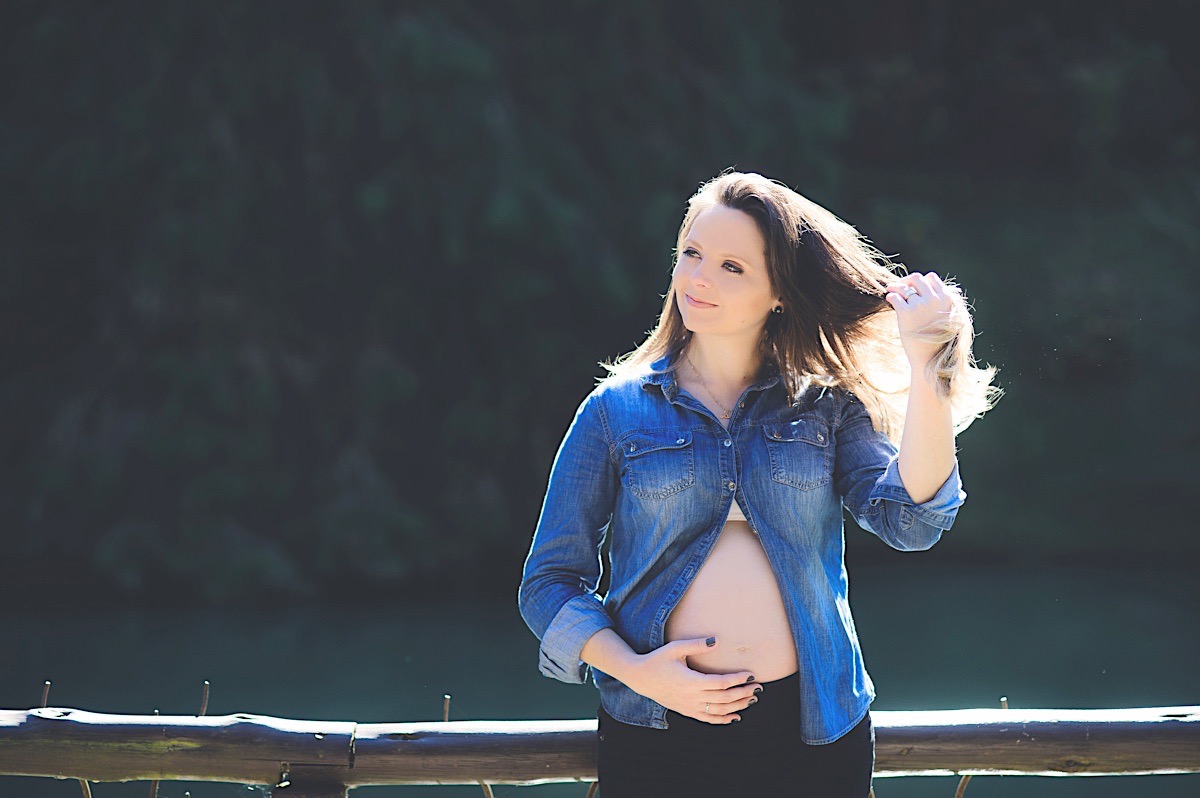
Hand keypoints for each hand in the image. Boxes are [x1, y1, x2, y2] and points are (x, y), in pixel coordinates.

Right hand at [624, 637, 760, 724]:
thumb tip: (716, 641)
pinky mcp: (686, 711)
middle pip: (724, 699)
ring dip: (737, 706)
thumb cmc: (657, 660)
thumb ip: (696, 644)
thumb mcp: (674, 648)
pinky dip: (723, 720)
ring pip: (719, 711)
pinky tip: (736, 716)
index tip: (750, 674)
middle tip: (758, 687)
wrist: (640, 678)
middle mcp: (691, 697)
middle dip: (743, 693)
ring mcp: (689, 707)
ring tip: (752, 699)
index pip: (720, 683)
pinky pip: (708, 719)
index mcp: (690, 681)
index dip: (737, 680)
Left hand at [884, 271, 955, 365]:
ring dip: (895, 286)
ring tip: (890, 290)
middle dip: (906, 281)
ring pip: (904, 286)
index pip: (931, 278)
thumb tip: (922, 289)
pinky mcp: (906, 312)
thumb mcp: (945, 317)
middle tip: (898, 287)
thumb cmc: (936, 340)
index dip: (921, 281)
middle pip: (916, 278)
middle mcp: (934, 299)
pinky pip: (895, 297)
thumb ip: (938, 302)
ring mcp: (920, 305)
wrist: (929, 358)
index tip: (913, 288)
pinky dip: (890, 296)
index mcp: (946, 299)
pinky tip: (889, 299)